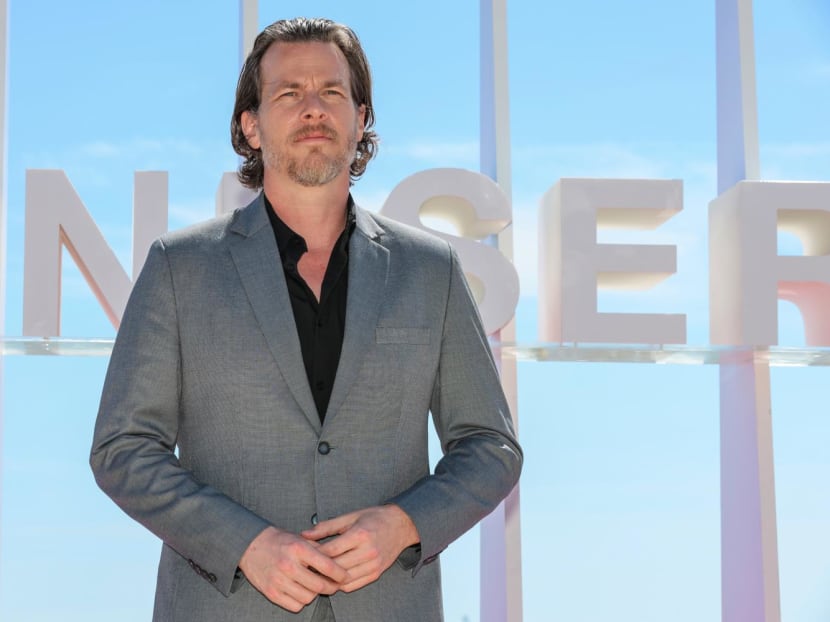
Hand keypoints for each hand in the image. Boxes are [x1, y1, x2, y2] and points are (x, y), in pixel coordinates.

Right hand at [239, 526, 347, 611]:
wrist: (250, 545)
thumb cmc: (278, 541)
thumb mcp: (300, 538)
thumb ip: (318, 549)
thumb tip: (337, 560)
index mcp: (298, 549)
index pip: (327, 566)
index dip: (340, 574)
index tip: (345, 576)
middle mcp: (289, 565)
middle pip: (319, 585)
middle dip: (331, 587)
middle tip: (334, 585)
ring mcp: (279, 580)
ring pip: (308, 597)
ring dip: (315, 594)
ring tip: (315, 586)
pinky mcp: (271, 593)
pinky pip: (295, 606)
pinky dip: (301, 601)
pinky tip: (301, 591)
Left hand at [301, 505, 419, 591]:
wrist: (401, 525)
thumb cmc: (375, 518)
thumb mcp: (351, 517)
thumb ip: (327, 527)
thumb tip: (305, 534)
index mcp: (360, 535)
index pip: (331, 550)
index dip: (315, 554)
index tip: (305, 554)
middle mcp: (368, 551)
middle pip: (337, 566)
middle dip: (320, 568)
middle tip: (307, 566)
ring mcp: (374, 564)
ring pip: (344, 579)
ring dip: (330, 578)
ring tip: (319, 573)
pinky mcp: (377, 573)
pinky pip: (354, 585)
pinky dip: (341, 584)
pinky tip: (334, 578)